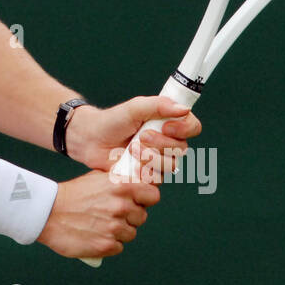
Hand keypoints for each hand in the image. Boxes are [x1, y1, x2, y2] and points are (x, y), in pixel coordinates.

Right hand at [36, 171, 160, 258]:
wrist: (47, 212)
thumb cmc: (72, 194)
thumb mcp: (97, 177)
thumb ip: (120, 181)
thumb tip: (138, 182)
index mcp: (122, 186)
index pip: (153, 196)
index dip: (145, 199)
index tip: (138, 201)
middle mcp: (121, 206)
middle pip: (141, 217)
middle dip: (129, 216)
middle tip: (110, 214)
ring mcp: (115, 227)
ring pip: (130, 233)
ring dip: (119, 232)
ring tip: (100, 225)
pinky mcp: (106, 245)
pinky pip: (118, 247)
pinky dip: (109, 244)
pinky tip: (95, 235)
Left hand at [67, 96, 201, 177]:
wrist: (91, 140)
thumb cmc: (112, 120)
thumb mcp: (134, 107)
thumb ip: (158, 105)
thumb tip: (184, 108)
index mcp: (168, 122)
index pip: (193, 127)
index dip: (184, 129)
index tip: (166, 126)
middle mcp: (167, 142)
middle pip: (182, 149)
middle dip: (160, 143)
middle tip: (140, 137)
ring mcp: (158, 160)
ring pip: (171, 165)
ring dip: (150, 157)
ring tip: (131, 149)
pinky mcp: (148, 175)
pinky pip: (157, 179)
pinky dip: (143, 171)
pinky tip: (130, 164)